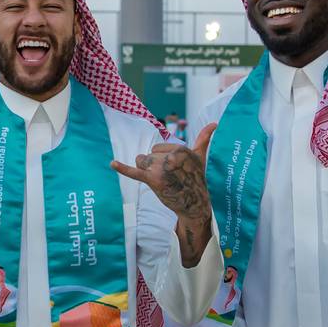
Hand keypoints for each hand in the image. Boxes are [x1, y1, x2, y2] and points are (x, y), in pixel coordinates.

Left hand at [110, 122, 216, 265]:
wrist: (194, 203)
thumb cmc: (196, 179)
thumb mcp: (201, 157)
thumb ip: (204, 139)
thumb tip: (214, 123)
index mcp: (181, 149)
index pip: (158, 147)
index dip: (162, 159)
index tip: (175, 170)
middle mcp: (171, 156)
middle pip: (149, 155)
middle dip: (154, 166)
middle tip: (170, 178)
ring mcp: (161, 168)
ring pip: (141, 162)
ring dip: (146, 171)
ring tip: (161, 181)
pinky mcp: (153, 180)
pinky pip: (134, 172)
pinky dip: (122, 168)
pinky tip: (112, 164)